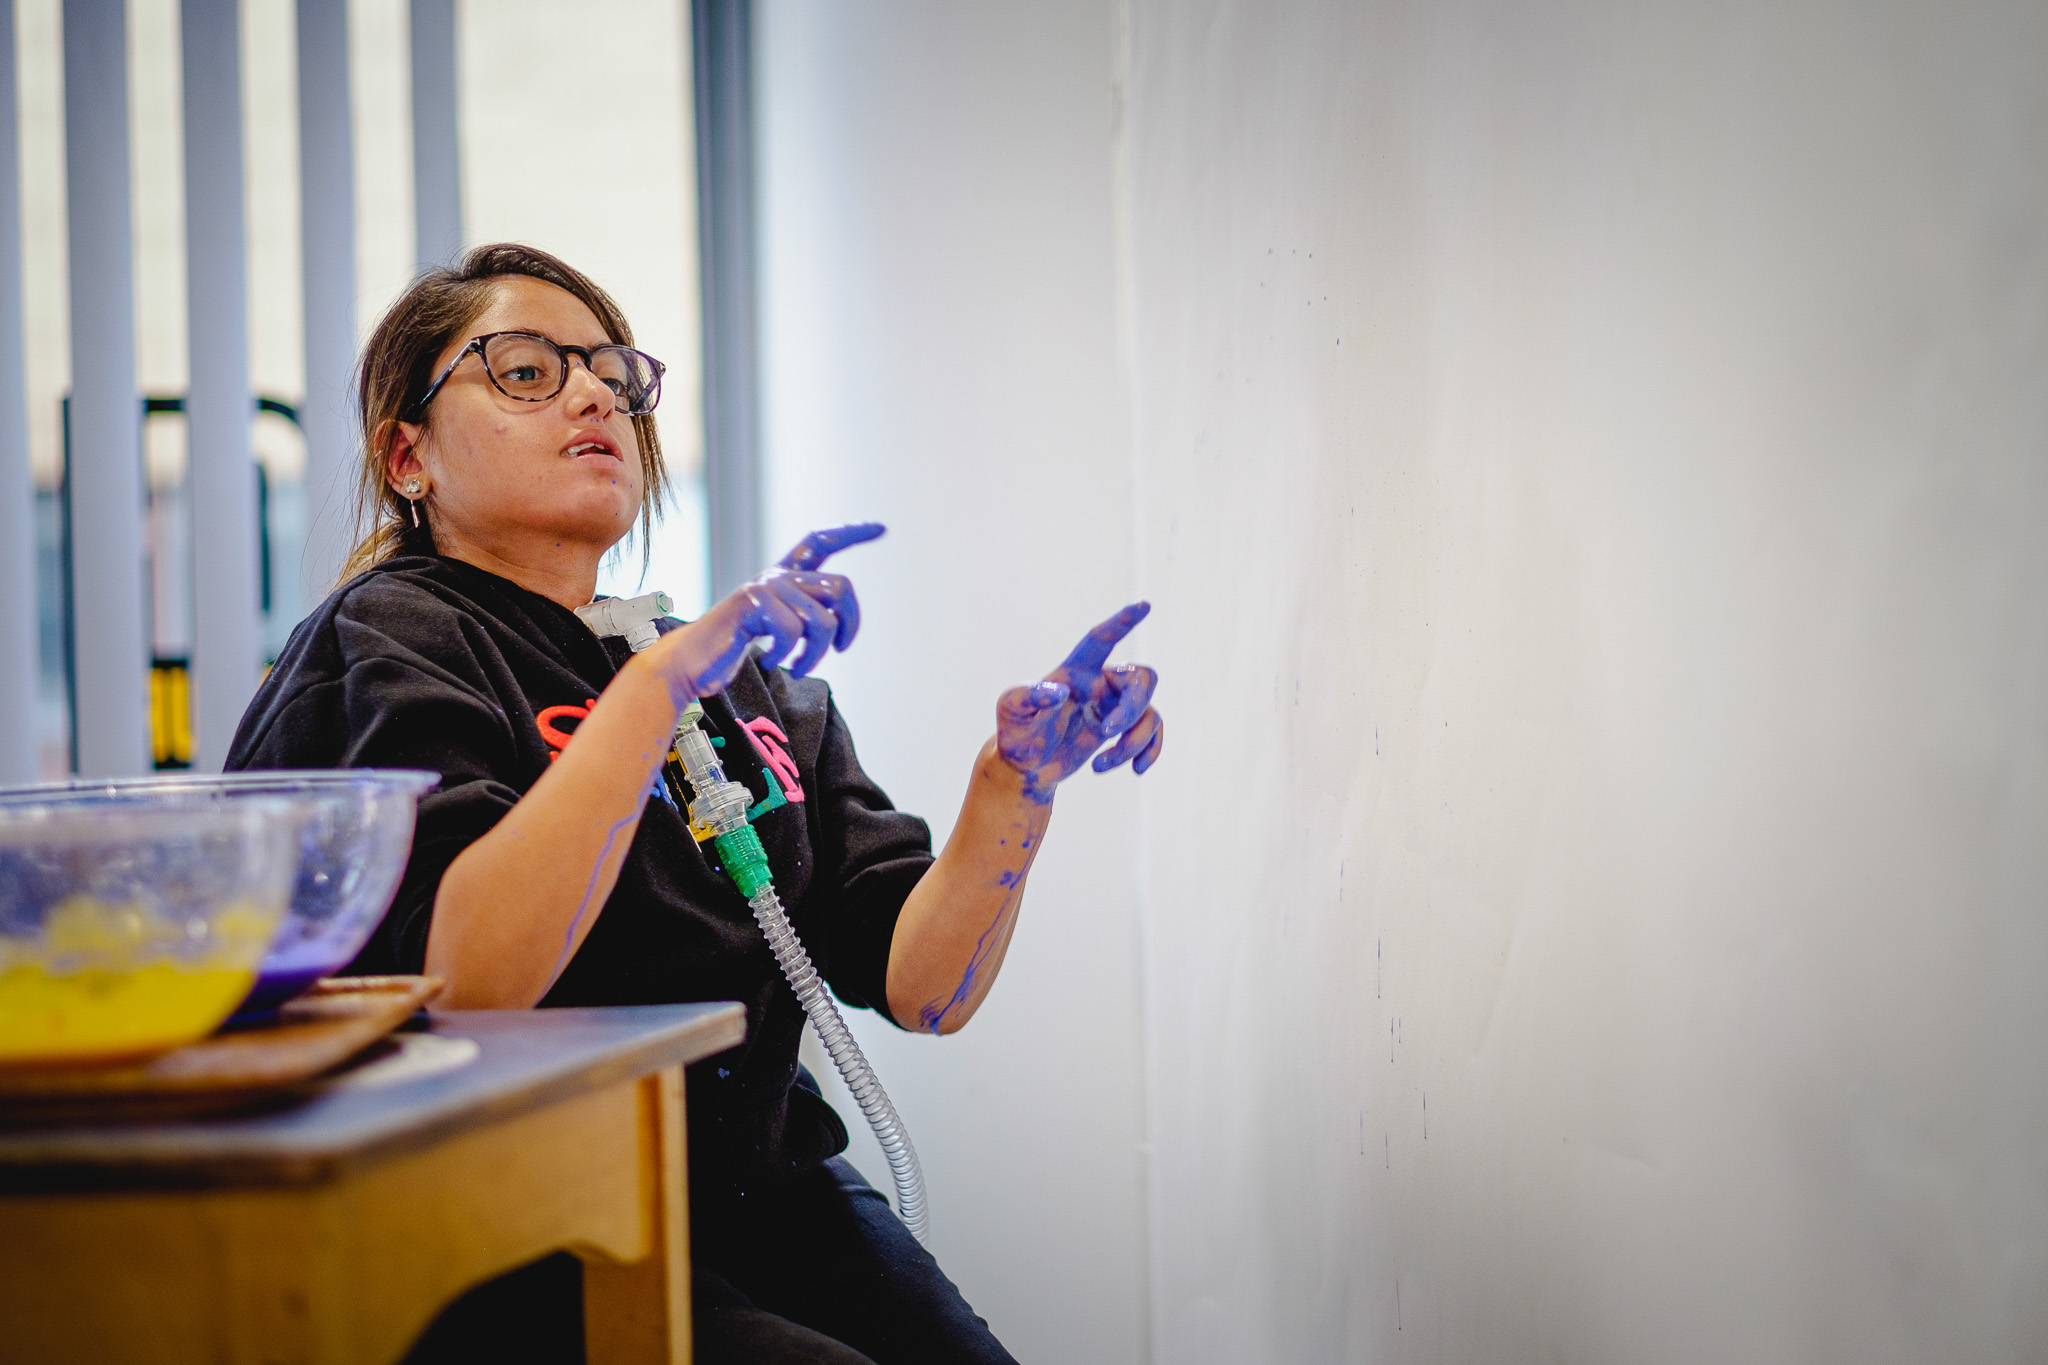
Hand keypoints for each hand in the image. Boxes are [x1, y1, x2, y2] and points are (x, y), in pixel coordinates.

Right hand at [652, 523, 884, 700]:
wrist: (693, 660)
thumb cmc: (734, 648)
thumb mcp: (777, 628)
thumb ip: (804, 615)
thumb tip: (839, 622)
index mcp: (784, 577)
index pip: (821, 543)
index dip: (851, 533)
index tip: (881, 528)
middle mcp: (778, 575)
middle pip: (841, 587)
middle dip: (849, 625)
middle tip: (837, 651)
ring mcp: (765, 586)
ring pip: (822, 620)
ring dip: (815, 654)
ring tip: (796, 666)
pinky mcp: (753, 603)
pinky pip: (792, 632)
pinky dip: (785, 655)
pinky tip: (770, 661)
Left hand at [996, 602, 1163, 803]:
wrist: (1025, 765)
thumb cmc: (1016, 731)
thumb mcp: (1011, 710)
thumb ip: (1030, 695)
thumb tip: (1058, 692)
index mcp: (1075, 671)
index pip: (1101, 639)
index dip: (1122, 623)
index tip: (1144, 606)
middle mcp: (1098, 683)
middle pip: (1139, 678)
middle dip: (1132, 708)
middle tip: (1107, 732)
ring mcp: (1112, 705)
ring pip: (1148, 712)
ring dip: (1132, 742)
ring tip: (1101, 765)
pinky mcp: (1120, 729)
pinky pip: (1153, 731)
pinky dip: (1150, 751)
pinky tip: (1136, 769)